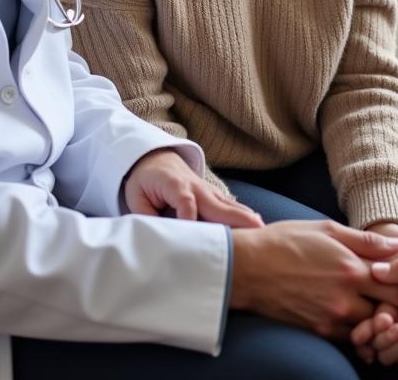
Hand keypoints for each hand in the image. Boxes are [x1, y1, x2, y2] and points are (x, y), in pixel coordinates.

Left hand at [123, 149, 262, 227]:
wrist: (157, 158)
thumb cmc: (146, 180)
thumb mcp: (136, 197)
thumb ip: (145, 216)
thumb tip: (155, 238)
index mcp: (175, 185)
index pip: (186, 203)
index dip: (189, 219)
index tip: (194, 239)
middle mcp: (197, 187)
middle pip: (216, 204)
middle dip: (234, 218)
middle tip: (253, 231)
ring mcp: (208, 191)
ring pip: (228, 205)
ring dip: (244, 216)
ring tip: (261, 230)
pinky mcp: (214, 196)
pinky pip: (230, 206)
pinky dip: (244, 214)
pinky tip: (258, 225)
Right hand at [230, 220, 397, 341]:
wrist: (247, 269)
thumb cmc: (286, 241)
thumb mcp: (327, 230)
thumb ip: (365, 241)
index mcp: (352, 267)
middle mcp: (347, 295)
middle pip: (395, 311)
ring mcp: (333, 317)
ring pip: (375, 329)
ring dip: (396, 330)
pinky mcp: (320, 330)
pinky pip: (352, 339)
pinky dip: (368, 337)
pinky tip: (379, 336)